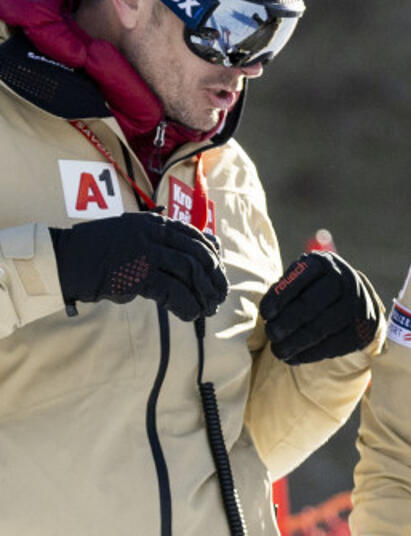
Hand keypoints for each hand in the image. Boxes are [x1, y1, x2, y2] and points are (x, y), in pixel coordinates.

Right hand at [50, 212, 227, 320]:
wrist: (66, 258)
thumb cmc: (100, 249)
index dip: (213, 258)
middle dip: (213, 278)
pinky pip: (173, 291)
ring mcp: (146, 253)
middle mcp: (155, 233)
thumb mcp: (134, 232)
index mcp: (156, 222)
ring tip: (206, 309)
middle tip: (218, 296)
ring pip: (190, 272)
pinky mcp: (137, 275)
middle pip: (199, 254)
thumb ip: (162, 237)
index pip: (197, 237)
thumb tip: (201, 243)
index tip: (217, 275)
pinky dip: (186, 304)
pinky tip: (191, 314)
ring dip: (203, 293)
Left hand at [259, 251, 380, 364]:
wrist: (357, 300)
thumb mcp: (302, 280)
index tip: (265, 314)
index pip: (298, 279)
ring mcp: (356, 304)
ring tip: (279, 351)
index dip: (279, 298)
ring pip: (320, 328)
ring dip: (295, 343)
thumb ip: (284, 291)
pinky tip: (296, 357)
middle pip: (309, 305)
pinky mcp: (361, 329)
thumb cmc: (316, 290)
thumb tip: (267, 315)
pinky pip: (332, 345)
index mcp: (324, 263)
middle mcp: (344, 280)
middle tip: (271, 334)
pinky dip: (310, 354)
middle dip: (285, 323)